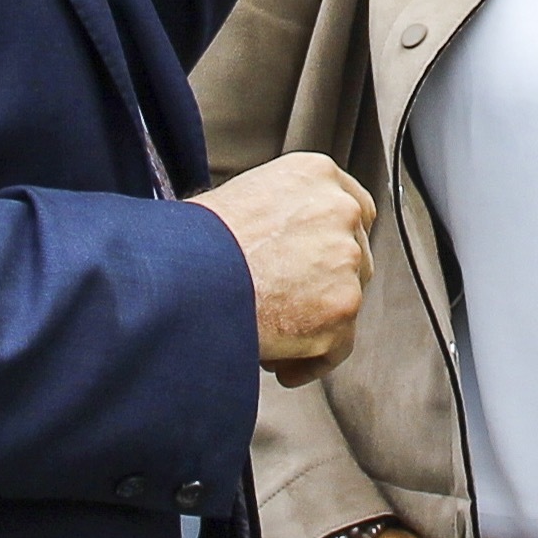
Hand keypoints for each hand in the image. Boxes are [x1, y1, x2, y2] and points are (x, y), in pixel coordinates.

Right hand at [192, 153, 373, 384]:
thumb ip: (283, 213)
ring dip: (313, 322)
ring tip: (268, 334)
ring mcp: (346, 258)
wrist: (183, 279)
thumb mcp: (242, 199)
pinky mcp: (343, 306)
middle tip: (283, 302)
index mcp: (315, 175)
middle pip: (353, 257)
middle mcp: (339, 210)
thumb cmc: (194, 244)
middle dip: (324, 285)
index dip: (335, 240)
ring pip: (345, 301)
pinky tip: (278, 362)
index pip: (354, 208)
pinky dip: (310, 359)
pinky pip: (338, 344)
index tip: (322, 260)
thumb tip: (289, 241)